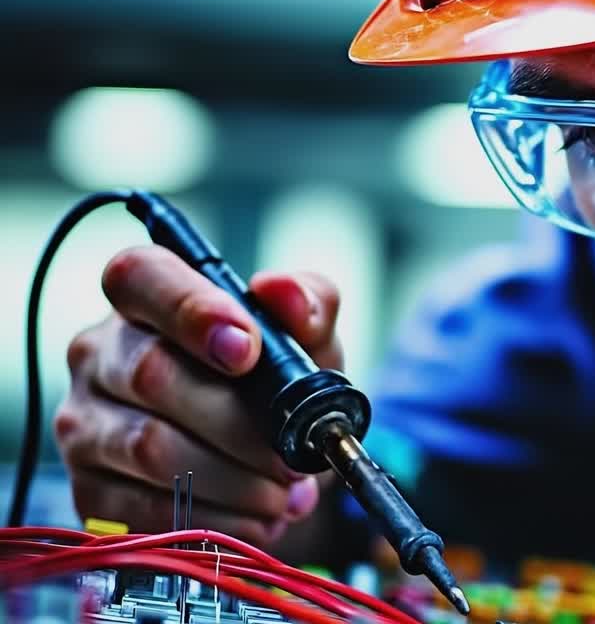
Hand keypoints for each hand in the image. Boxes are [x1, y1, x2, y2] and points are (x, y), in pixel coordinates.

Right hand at [54, 245, 343, 546]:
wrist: (268, 459)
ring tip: (285, 492)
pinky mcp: (89, 488)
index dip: (191, 310)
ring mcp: (84, 423)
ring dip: (233, 478)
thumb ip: (307, 303)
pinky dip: (215, 520)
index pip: (141, 277)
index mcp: (146, 297)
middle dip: (237, 422)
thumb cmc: (276, 381)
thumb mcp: (307, 336)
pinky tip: (258, 519)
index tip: (248, 351)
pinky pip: (143, 508)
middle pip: (151, 374)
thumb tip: (282, 291)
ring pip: (148, 448)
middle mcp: (100, 353)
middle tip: (291, 454)